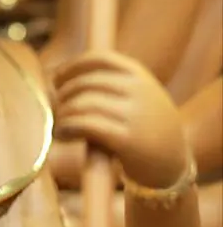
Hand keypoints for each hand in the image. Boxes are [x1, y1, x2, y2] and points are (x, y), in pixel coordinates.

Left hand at [51, 51, 189, 189]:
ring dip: (62, 114)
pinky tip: (64, 135)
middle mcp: (139, 90)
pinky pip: (85, 124)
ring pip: (81, 103)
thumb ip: (108, 84)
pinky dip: (67, 127)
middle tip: (56, 110)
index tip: (56, 78)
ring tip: (59, 126)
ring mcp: (135, 114)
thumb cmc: (144, 131)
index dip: (72, 66)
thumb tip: (52, 76)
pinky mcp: (127, 139)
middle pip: (85, 82)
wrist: (174, 167)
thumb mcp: (137, 98)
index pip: (99, 58)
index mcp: (140, 76)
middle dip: (63, 95)